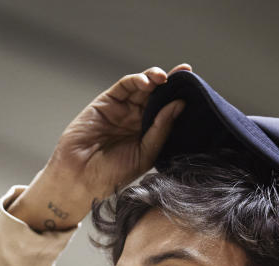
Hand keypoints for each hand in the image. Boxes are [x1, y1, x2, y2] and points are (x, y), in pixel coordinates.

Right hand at [9, 64, 189, 230]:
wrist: (82, 178)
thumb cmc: (112, 174)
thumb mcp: (145, 153)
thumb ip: (161, 128)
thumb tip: (179, 104)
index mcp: (148, 133)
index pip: (168, 110)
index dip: (180, 98)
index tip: (196, 86)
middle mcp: (136, 119)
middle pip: (157, 95)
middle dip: (171, 82)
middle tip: (184, 73)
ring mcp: (121, 110)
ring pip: (142, 87)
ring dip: (154, 78)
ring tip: (164, 78)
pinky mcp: (106, 102)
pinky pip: (124, 86)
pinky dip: (136, 80)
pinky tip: (148, 82)